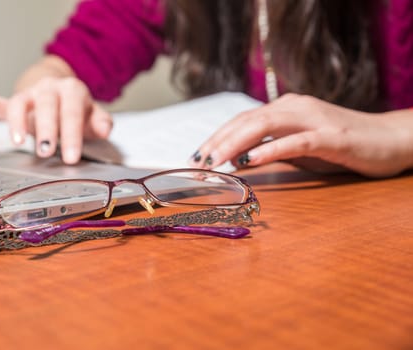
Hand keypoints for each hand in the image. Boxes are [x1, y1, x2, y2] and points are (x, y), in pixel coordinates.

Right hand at [0, 57, 112, 163]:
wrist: (62, 90)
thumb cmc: (78, 110)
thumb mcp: (95, 115)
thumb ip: (101, 122)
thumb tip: (104, 129)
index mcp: (72, 91)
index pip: (71, 113)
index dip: (72, 135)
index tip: (71, 158)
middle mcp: (49, 89)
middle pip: (46, 107)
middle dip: (47, 129)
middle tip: (48, 152)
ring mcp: (30, 95)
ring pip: (20, 104)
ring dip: (17, 122)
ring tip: (17, 142)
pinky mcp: (15, 102)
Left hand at [190, 93, 412, 177]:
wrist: (390, 139)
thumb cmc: (341, 145)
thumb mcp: (299, 148)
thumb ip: (271, 149)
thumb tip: (237, 160)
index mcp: (286, 108)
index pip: (242, 120)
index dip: (216, 137)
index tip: (196, 156)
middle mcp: (295, 107)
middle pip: (247, 120)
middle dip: (217, 141)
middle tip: (196, 162)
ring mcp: (314, 119)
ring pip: (265, 126)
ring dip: (234, 144)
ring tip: (214, 162)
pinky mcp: (331, 136)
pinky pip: (295, 142)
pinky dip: (269, 150)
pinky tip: (249, 161)